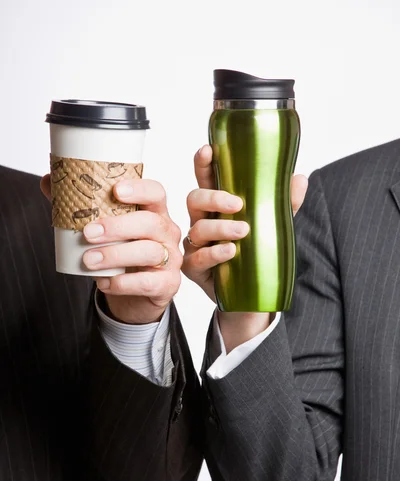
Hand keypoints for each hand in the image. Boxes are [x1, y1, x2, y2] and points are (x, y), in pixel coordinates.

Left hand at [41, 176, 181, 324]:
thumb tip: (49, 181)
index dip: (140, 189)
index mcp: (154, 212)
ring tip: (88, 260)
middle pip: (151, 223)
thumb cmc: (121, 254)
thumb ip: (80, 206)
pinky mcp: (167, 284)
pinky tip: (103, 282)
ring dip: (115, 255)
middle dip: (117, 227)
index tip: (116, 190)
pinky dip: (123, 283)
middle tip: (87, 232)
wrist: (135, 295)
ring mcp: (171, 259)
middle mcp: (167, 233)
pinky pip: (148, 282)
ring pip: (149, 252)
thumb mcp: (104, 230)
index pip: (156, 193)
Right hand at [182, 145, 307, 351]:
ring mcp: (196, 246)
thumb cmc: (255, 257)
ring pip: (197, 229)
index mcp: (218, 208)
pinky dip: (215, 253)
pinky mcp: (195, 269)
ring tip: (243, 231)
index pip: (207, 180)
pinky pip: (198, 258)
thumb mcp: (274, 229)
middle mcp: (203, 223)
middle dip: (213, 197)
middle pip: (195, 200)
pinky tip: (230, 252)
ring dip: (220, 227)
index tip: (208, 150)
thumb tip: (300, 178)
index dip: (203, 164)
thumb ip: (285, 205)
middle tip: (237, 203)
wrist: (250, 298)